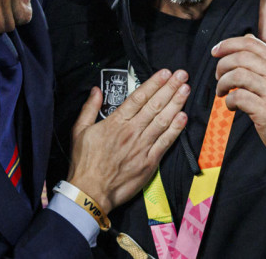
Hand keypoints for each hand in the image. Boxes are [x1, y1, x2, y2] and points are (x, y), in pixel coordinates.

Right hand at [66, 69, 188, 212]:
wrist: (91, 192)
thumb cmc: (84, 163)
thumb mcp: (79, 131)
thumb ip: (89, 108)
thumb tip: (96, 90)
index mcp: (115, 122)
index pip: (138, 98)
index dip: (153, 83)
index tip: (164, 73)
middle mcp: (131, 131)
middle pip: (155, 105)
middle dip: (170, 88)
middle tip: (182, 75)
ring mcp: (142, 146)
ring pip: (163, 120)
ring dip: (176, 103)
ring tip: (186, 90)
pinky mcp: (149, 162)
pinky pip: (165, 142)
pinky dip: (175, 129)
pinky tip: (183, 117)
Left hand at [213, 34, 265, 161]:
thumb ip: (264, 60)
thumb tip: (247, 37)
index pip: (252, 44)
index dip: (229, 44)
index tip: (216, 51)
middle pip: (242, 57)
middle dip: (222, 65)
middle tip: (218, 76)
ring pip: (238, 75)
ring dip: (223, 83)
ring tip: (222, 92)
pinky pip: (239, 97)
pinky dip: (228, 101)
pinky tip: (231, 106)